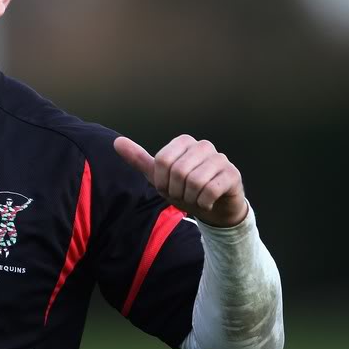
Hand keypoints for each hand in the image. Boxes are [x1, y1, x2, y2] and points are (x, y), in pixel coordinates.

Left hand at [113, 134, 247, 227]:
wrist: (214, 207)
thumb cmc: (185, 189)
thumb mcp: (158, 176)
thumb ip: (138, 159)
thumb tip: (116, 142)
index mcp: (184, 142)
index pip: (162, 161)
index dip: (162, 181)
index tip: (167, 187)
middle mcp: (203, 145)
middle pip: (178, 171)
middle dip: (176, 191)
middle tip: (182, 195)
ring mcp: (220, 158)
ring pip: (194, 181)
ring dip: (190, 198)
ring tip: (194, 198)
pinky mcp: (232, 174)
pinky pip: (210, 190)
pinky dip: (203, 202)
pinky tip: (207, 202)